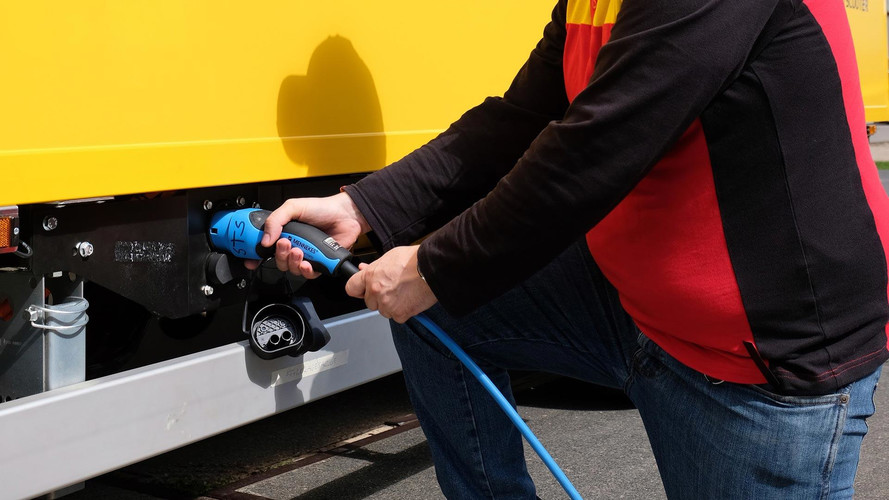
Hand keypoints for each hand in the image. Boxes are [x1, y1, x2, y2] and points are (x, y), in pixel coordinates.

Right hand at [245, 192, 370, 277]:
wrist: (345, 215)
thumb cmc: (322, 209)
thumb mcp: (293, 207)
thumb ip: (276, 220)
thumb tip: (265, 239)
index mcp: (284, 232)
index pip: (265, 248)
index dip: (256, 256)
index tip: (251, 260)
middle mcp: (294, 245)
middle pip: (277, 260)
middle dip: (279, 255)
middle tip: (285, 244)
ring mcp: (306, 255)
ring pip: (291, 268)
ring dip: (292, 261)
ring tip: (299, 250)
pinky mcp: (319, 264)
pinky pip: (307, 274)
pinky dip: (305, 270)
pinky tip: (307, 262)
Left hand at [345, 245, 437, 322]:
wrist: (432, 268)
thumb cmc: (414, 260)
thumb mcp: (389, 257)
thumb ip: (374, 266)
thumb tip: (363, 269)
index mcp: (370, 276)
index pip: (351, 288)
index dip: (358, 290)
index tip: (362, 291)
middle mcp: (375, 291)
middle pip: (370, 302)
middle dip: (379, 298)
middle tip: (393, 289)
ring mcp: (387, 304)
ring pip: (384, 310)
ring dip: (392, 305)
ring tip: (405, 293)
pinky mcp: (399, 314)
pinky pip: (397, 316)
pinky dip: (404, 311)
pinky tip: (411, 299)